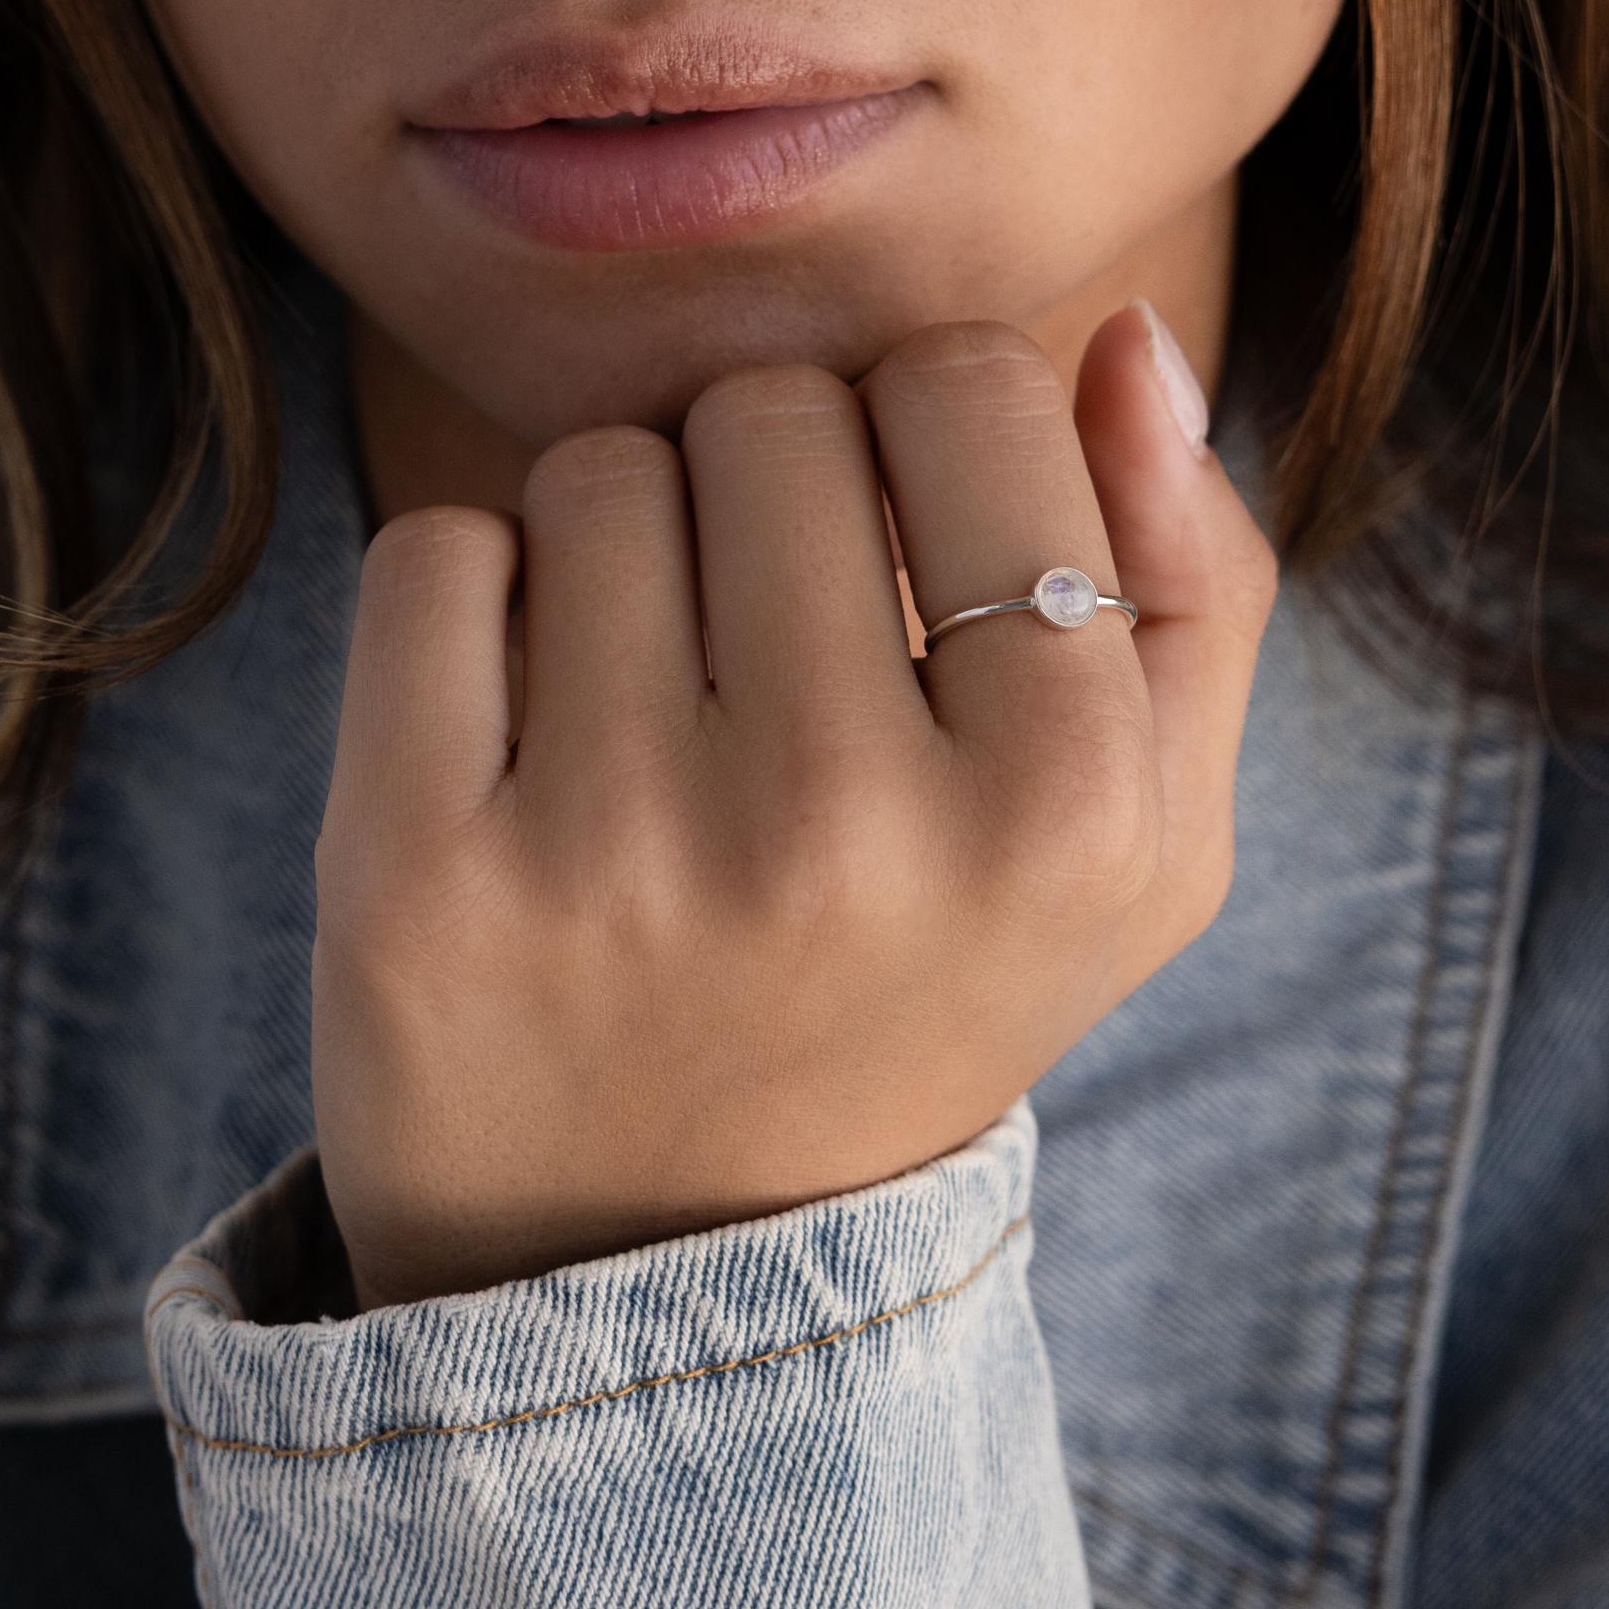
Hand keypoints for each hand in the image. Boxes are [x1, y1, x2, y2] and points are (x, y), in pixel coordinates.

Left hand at [308, 302, 1280, 1307]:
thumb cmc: (928, 987)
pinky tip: (526, 744)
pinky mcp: (416, 880)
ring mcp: (620, 856)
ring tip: (656, 715)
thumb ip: (1191, 577)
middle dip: (771, 493)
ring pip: (600, 468)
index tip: (913, 567)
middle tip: (772, 665)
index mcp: (1069, 804)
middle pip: (774, 408)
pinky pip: (435, 555)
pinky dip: (471, 611)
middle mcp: (849, 829)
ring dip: (623, 549)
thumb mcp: (1141, 839)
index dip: (931, 438)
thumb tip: (1119, 336)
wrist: (674, 1272)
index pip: (970, 382)